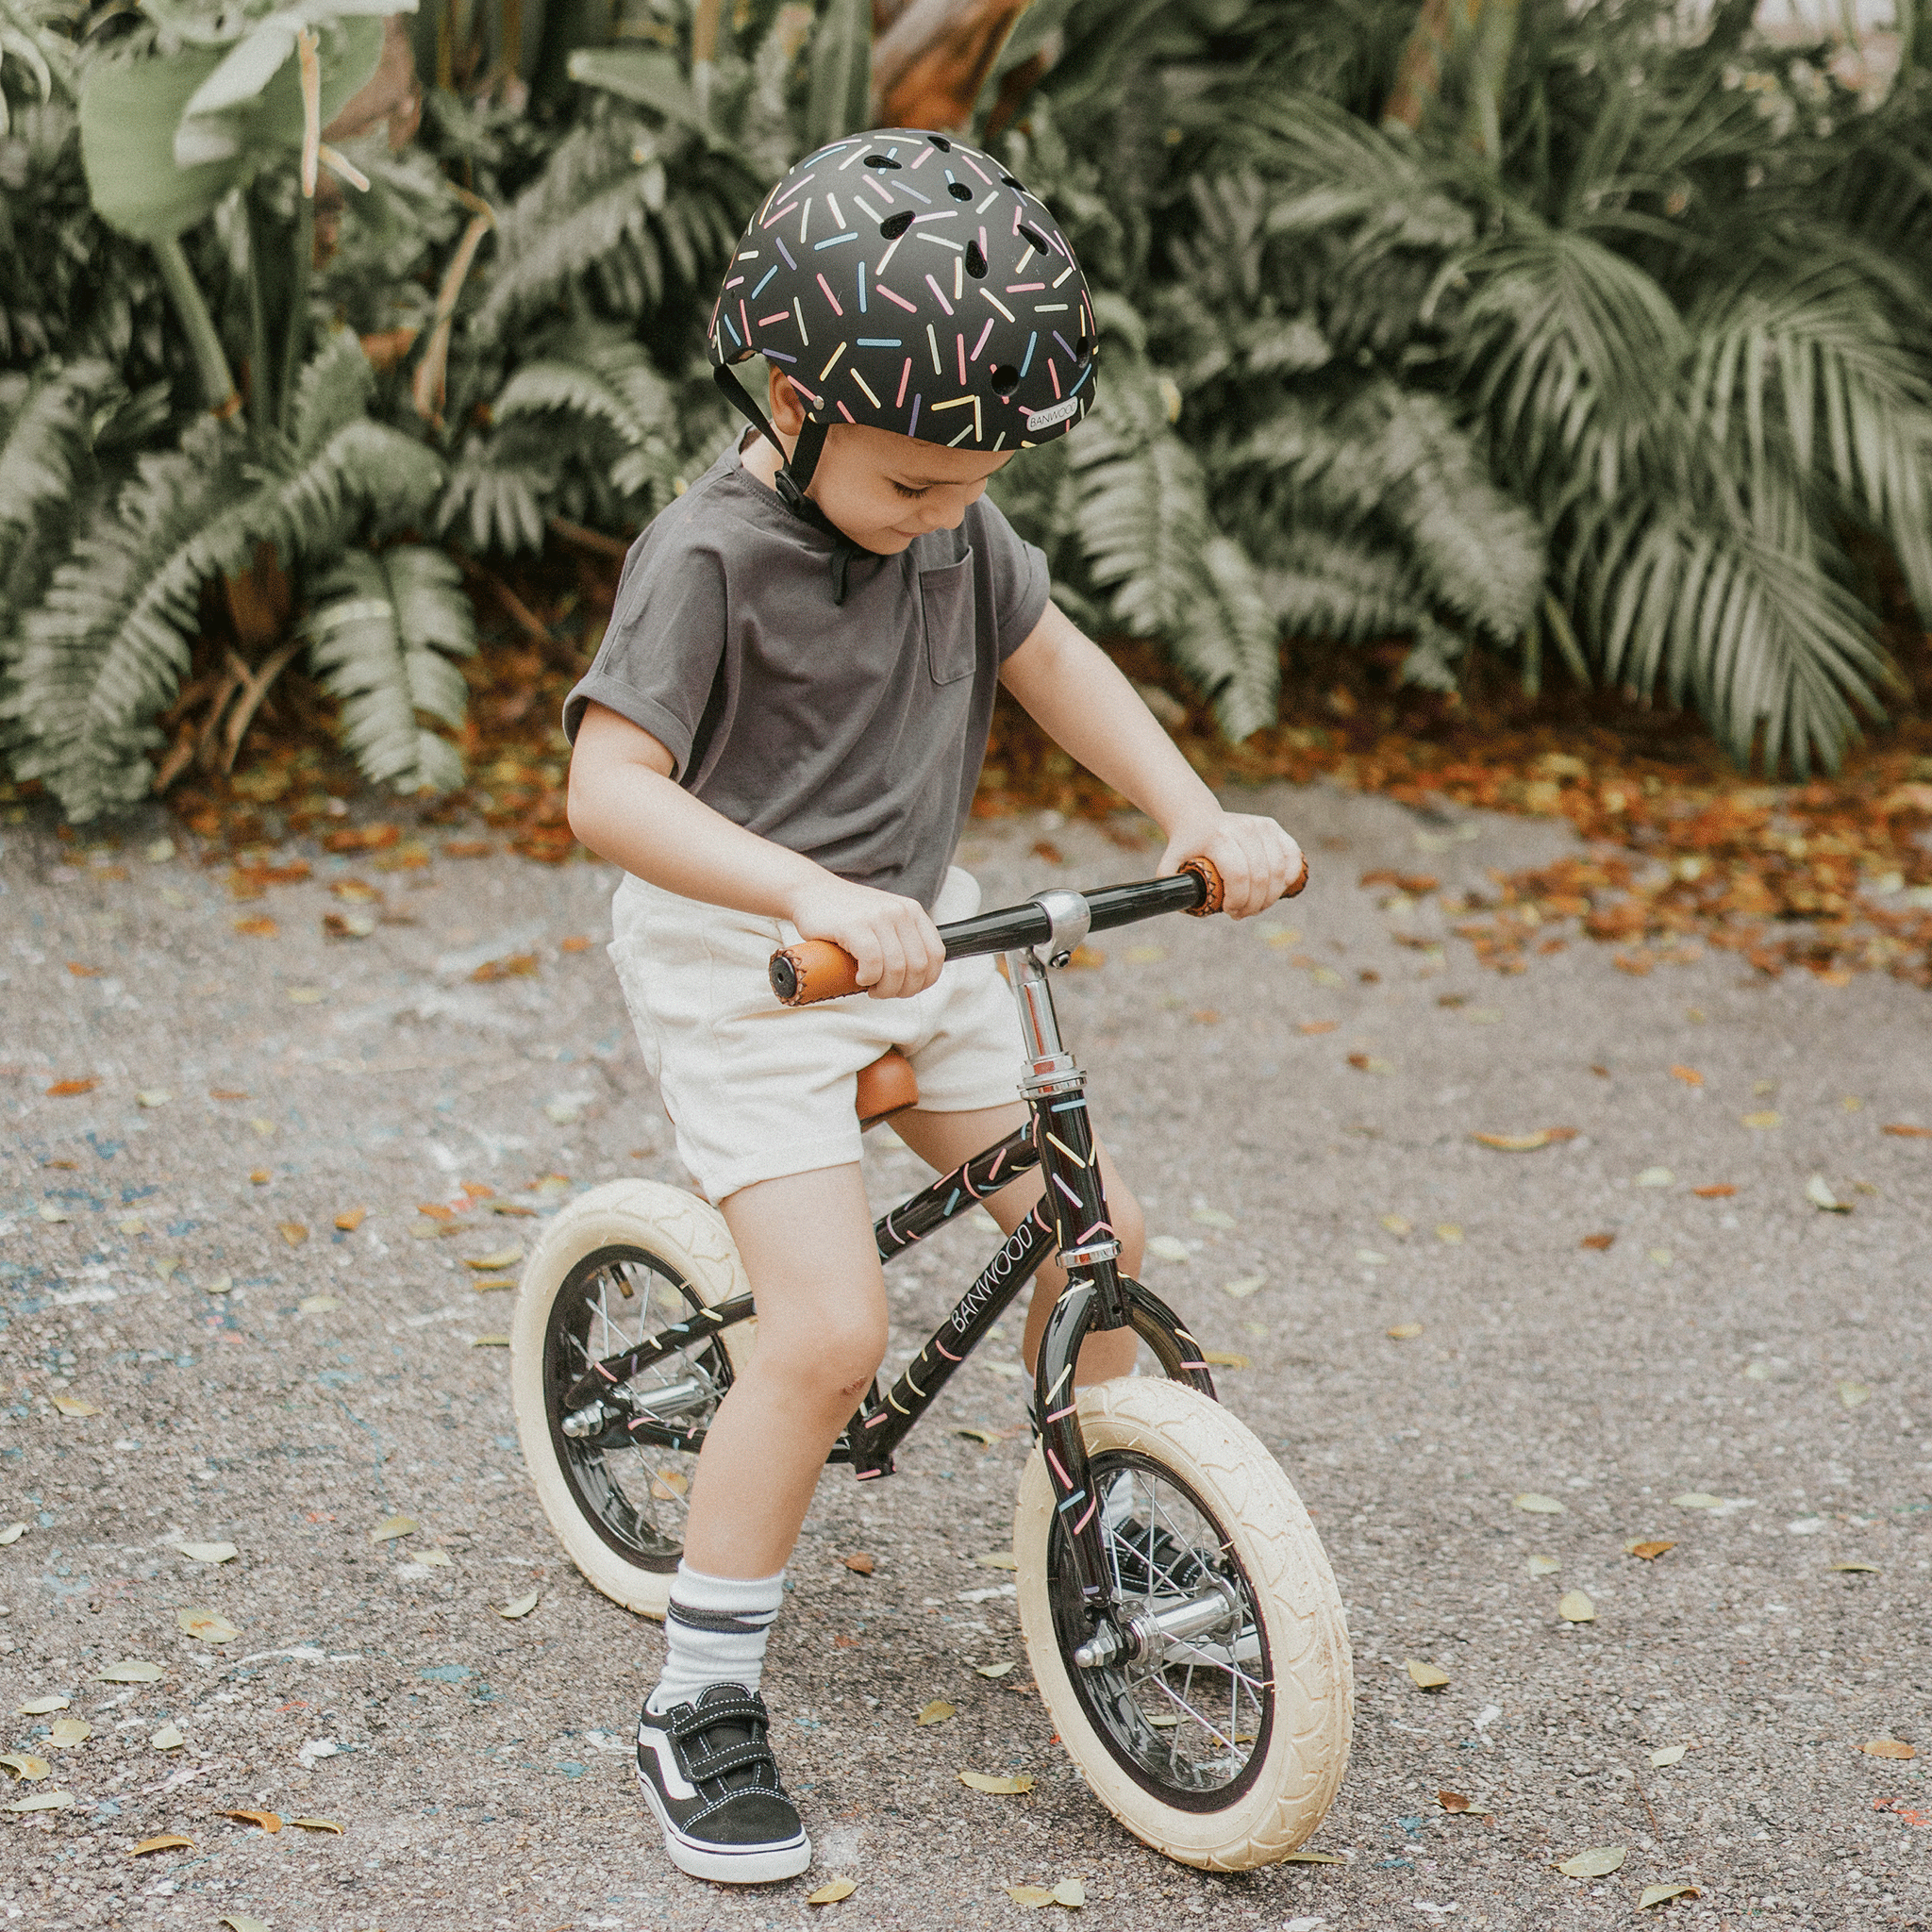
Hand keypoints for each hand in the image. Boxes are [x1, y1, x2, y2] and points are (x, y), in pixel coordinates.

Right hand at [786, 876, 944, 998]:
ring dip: (885, 988)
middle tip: (884, 992)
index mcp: (912, 911)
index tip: (906, 989)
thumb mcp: (884, 920)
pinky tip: (859, 979)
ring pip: (897, 968)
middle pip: (918, 966)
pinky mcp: (855, 925)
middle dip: (903, 989)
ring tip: (871, 988)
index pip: (936, 955)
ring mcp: (878, 917)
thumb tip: (916, 977)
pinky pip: (873, 963)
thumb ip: (902, 939)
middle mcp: (900, 912)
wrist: (810, 891)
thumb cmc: (845, 915)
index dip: (925, 981)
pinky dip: (868, 978)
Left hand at [1158, 810, 1303, 918]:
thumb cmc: (1185, 847)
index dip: (1239, 900)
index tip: (1230, 911)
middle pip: (1261, 876)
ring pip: (1279, 870)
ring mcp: (1260, 826)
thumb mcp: (1170, 865)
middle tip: (1243, 913)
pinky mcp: (1273, 827)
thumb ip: (1170, 887)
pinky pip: (1292, 856)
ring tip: (1256, 905)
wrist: (1197, 818)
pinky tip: (1278, 889)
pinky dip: (1290, 877)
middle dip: (1255, 904)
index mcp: (1218, 838)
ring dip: (1271, 896)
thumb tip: (1181, 906)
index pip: (1239, 875)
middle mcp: (1243, 829)